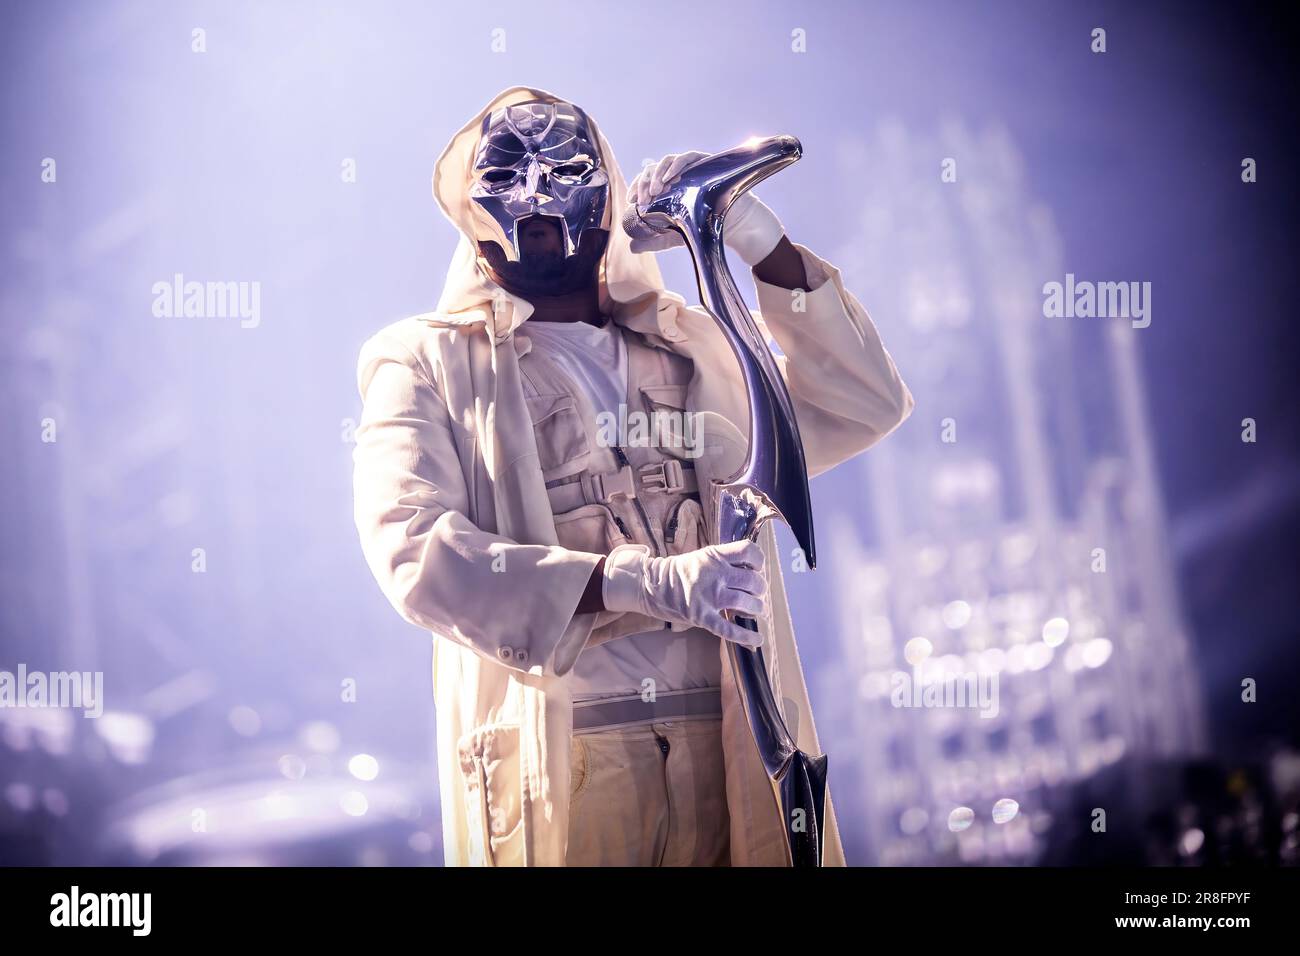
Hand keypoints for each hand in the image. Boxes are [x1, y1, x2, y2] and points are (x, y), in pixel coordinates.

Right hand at [601, 540, 767, 646]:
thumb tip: (754, 571)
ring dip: (756, 609)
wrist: (652, 585)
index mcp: (715, 556)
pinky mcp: (702, 617)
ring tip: (753, 611)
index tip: (757, 569)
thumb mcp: (703, 557)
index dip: (759, 561)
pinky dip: (747, 636)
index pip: (749, 552)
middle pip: (753, 581)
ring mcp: (709, 597)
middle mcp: (715, 575)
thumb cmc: (682, 572)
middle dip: (760, 590)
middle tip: (756, 594)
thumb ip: (726, 560)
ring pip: (747, 604)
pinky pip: (730, 630)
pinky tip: (757, 639)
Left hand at [627, 151, 785, 265]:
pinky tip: (669, 178)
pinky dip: (675, 165)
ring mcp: (688, 168)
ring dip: (658, 174)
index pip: (646, 181)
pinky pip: (686, 157)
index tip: (631, 200)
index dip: (636, 187)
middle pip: (653, 169)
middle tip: (643, 197)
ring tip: (655, 190)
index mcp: (666, 187)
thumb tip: (631, 248)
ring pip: (667, 161)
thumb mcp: (673, 236)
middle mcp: (675, 175)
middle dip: (644, 182)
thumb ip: (653, 241)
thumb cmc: (701, 226)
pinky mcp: (703, 163)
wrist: (729, 224)